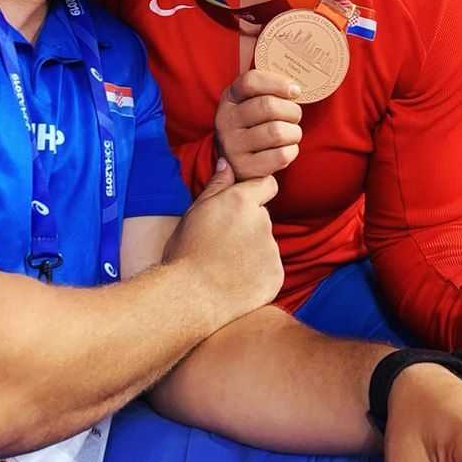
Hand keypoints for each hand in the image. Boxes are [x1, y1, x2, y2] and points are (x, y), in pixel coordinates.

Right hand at [163, 160, 282, 321]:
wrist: (189, 298)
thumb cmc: (185, 254)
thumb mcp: (194, 213)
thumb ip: (216, 186)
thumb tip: (227, 162)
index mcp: (241, 201)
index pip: (267, 184)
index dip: (256, 193)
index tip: (241, 207)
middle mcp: (262, 222)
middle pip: (262, 217)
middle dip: (248, 226)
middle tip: (222, 244)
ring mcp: (271, 250)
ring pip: (265, 244)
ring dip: (252, 251)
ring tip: (226, 266)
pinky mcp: (276, 276)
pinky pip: (269, 269)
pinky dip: (257, 274)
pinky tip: (236, 282)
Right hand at [215, 69, 302, 179]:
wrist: (236, 163)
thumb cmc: (251, 126)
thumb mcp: (249, 103)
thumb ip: (267, 90)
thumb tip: (295, 88)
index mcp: (229, 99)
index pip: (250, 81)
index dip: (277, 83)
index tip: (294, 90)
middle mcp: (226, 121)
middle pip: (268, 106)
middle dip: (292, 110)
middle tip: (295, 116)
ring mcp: (233, 146)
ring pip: (277, 132)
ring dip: (294, 132)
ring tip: (291, 133)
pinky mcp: (245, 167)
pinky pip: (281, 155)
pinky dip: (292, 150)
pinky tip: (287, 148)